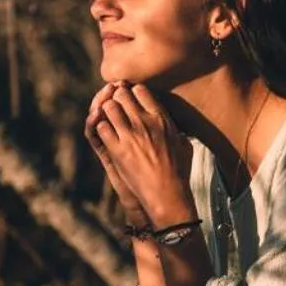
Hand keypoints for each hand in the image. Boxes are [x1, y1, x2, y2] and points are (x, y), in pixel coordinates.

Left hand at [86, 82, 195, 228]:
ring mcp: (130, 135)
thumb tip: (179, 129)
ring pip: (109, 108)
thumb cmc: (179, 173)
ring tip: (108, 119)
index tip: (130, 100)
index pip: (141, 90)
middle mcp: (145, 122)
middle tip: (115, 107)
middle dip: (116, 98)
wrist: (168, 195)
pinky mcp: (117, 150)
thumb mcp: (184, 146)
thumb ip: (179, 132)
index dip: (132, 93)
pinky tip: (106, 135)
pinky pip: (101, 128)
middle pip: (122, 95)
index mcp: (162, 118)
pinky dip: (100, 129)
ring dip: (106, 112)